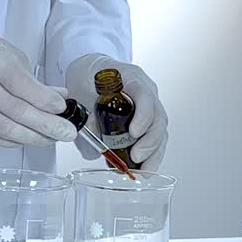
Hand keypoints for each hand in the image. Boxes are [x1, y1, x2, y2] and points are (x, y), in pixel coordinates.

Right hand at [0, 24, 76, 147]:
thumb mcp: (9, 55)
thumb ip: (33, 79)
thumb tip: (60, 98)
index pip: (19, 82)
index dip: (43, 98)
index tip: (61, 108)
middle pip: (14, 109)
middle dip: (45, 124)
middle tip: (66, 132)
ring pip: (2, 127)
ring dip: (31, 137)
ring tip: (50, 139)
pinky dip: (11, 141)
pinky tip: (26, 139)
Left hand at [66, 54, 168, 169]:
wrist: (91, 70)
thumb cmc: (87, 75)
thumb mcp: (81, 88)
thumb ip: (86, 113)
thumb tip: (92, 144)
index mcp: (131, 78)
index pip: (145, 96)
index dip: (143, 115)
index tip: (134, 132)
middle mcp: (147, 91)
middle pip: (159, 117)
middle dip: (150, 141)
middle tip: (137, 157)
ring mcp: (150, 105)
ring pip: (160, 130)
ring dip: (154, 153)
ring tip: (143, 171)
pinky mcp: (147, 119)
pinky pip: (154, 137)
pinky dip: (151, 154)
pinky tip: (143, 168)